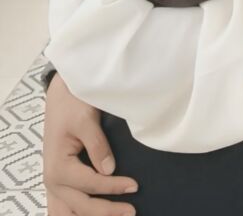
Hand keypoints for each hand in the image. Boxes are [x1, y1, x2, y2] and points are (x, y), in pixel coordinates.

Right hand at [43, 74, 137, 215]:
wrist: (61, 93)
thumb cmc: (72, 102)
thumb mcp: (86, 119)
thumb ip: (97, 145)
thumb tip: (109, 170)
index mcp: (58, 167)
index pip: (91, 183)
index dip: (114, 187)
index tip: (134, 186)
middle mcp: (53, 181)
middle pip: (82, 206)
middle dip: (107, 211)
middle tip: (132, 212)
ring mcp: (54, 184)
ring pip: (70, 213)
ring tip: (115, 215)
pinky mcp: (59, 181)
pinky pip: (64, 207)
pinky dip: (78, 213)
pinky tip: (95, 215)